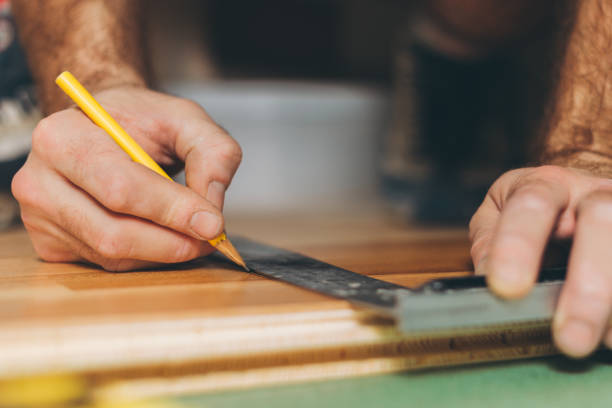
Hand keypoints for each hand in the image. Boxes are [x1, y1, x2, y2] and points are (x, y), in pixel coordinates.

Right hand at [12, 86, 241, 270]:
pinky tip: (163, 236)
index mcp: (62, 137)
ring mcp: (38, 217)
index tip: (214, 224)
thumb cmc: (139, 121)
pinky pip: (107, 265)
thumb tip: (211, 210)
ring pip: (113, 255)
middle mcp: (38, 180)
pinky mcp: (49, 244)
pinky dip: (146, 257)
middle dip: (173, 241)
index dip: (172, 211)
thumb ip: (212, 153)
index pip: (120, 188)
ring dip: (163, 253)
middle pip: (113, 233)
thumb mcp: (185, 118)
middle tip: (212, 237)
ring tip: (194, 235)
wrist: (101, 126)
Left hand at [470, 165, 611, 356]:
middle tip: (571, 337)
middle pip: (602, 221)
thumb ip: (488, 245)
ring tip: (599, 341)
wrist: (580, 192)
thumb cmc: (532, 207)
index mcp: (546, 183)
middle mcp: (594, 193)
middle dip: (589, 285)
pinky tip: (611, 332)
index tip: (506, 289)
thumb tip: (485, 286)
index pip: (532, 204)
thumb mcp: (498, 214)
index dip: (519, 244)